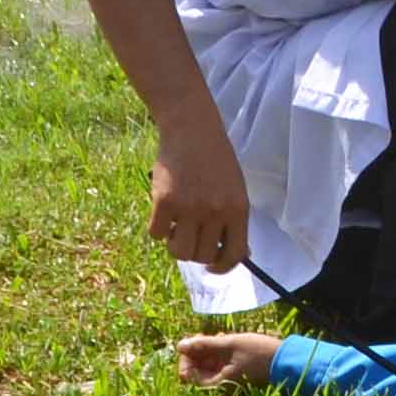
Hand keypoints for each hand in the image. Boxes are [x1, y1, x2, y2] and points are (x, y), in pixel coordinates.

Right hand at [147, 115, 251, 276]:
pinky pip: (157, 234)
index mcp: (237, 209)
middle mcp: (215, 211)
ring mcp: (189, 207)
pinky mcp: (164, 201)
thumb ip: (234, 221)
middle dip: (196, 252)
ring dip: (176, 245)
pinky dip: (158, 229)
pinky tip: (164, 214)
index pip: (234, 254)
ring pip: (179, 251)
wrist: (191, 128)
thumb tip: (238, 254)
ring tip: (177, 228)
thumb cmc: (215, 159)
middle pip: (203, 256)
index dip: (222, 267)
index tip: (213, 267)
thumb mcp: (235, 189)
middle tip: (191, 237)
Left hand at [173, 331, 280, 390]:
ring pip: (205, 363)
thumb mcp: (230, 344)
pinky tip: (226, 340)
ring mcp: (225, 378)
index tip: (195, 342)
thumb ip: (203, 344)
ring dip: (208, 349)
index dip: (185, 357)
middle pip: (194, 368)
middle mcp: (218, 383)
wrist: (284, 361)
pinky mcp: (232, 372)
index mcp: (215, 382)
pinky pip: (216, 363)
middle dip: (198, 350)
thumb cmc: (259, 353)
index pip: (186, 374)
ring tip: (221, 336)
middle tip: (208, 335)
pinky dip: (217, 351)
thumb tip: (179, 345)